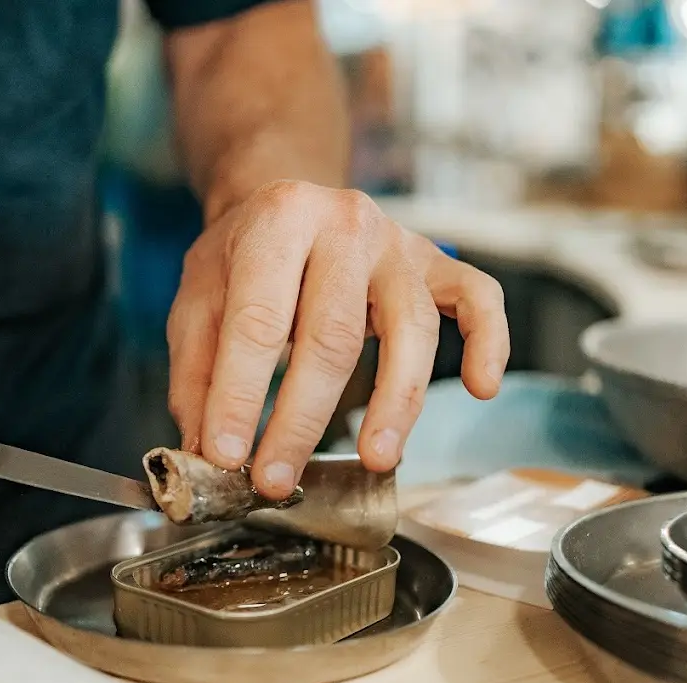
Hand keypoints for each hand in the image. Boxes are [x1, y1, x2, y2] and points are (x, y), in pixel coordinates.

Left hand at [166, 180, 509, 498]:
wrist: (287, 199)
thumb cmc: (242, 258)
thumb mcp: (197, 301)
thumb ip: (198, 376)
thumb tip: (204, 454)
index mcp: (277, 222)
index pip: (258, 322)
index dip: (241, 396)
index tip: (227, 456)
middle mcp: (344, 224)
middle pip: (333, 333)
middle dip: (303, 418)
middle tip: (279, 479)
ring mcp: (398, 243)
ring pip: (412, 328)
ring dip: (396, 402)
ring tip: (375, 459)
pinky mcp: (437, 262)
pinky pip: (479, 298)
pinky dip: (489, 342)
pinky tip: (480, 387)